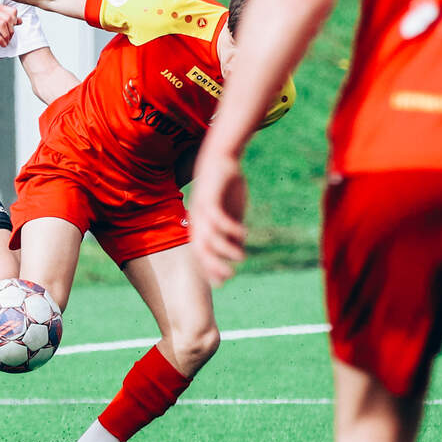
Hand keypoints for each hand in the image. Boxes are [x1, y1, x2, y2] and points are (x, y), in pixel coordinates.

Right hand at [0, 4, 19, 47]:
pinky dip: (0, 39)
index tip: (12, 29)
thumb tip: (20, 20)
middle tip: (9, 38)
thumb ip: (7, 20)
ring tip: (6, 41)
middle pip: (8, 18)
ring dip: (6, 35)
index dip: (15, 21)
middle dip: (11, 30)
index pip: (12, 11)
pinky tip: (1, 44)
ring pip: (3, 24)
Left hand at [189, 148, 248, 285]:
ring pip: (209, 237)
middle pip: (200, 250)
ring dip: (225, 250)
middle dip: (213, 266)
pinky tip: (244, 232)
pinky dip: (231, 228)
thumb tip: (238, 248)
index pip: (200, 253)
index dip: (209, 269)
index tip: (223, 283)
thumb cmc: (224, 188)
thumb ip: (232, 230)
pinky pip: (218, 219)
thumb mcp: (230, 212)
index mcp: (199, 226)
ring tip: (242, 256)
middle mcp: (197, 220)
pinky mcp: (209, 198)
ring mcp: (201, 210)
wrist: (220, 159)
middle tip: (230, 276)